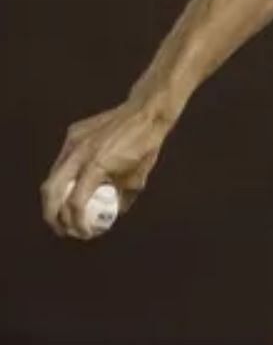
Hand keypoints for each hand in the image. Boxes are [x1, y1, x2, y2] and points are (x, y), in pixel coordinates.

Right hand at [41, 99, 172, 238]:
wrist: (147, 111)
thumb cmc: (146, 144)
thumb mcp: (138, 178)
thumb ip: (121, 197)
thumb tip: (112, 214)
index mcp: (97, 165)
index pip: (76, 202)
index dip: (77, 222)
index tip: (83, 233)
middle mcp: (79, 152)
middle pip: (52, 191)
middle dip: (53, 215)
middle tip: (63, 230)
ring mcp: (73, 141)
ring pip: (52, 176)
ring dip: (54, 199)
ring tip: (63, 214)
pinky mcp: (72, 134)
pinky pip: (61, 160)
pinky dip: (62, 178)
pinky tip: (70, 188)